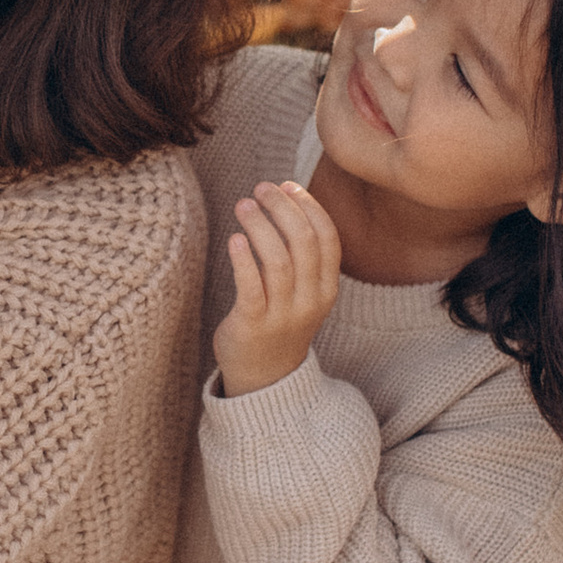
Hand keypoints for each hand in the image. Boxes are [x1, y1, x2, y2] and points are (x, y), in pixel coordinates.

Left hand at [213, 179, 340, 397]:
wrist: (265, 377)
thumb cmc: (279, 321)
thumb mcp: (304, 291)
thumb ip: (301, 253)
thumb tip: (284, 197)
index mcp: (327, 288)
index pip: (327, 237)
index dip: (308, 206)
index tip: (287, 185)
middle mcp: (310, 301)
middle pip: (303, 242)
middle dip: (282, 208)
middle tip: (260, 188)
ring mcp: (283, 315)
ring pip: (278, 261)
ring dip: (260, 226)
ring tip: (243, 204)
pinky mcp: (254, 325)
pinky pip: (251, 288)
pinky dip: (244, 260)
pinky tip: (235, 239)